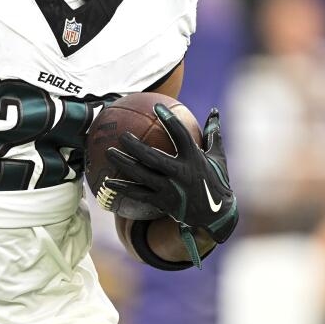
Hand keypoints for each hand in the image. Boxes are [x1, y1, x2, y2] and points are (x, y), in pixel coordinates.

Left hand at [103, 105, 237, 258]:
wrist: (216, 216)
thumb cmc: (216, 181)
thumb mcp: (217, 157)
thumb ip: (213, 134)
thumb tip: (214, 111)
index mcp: (194, 158)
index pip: (180, 135)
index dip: (169, 120)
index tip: (156, 107)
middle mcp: (181, 173)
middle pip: (152, 157)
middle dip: (135, 146)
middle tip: (121, 135)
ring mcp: (170, 189)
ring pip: (142, 175)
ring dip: (123, 164)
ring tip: (109, 152)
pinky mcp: (163, 202)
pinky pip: (139, 194)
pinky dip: (123, 188)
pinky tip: (107, 182)